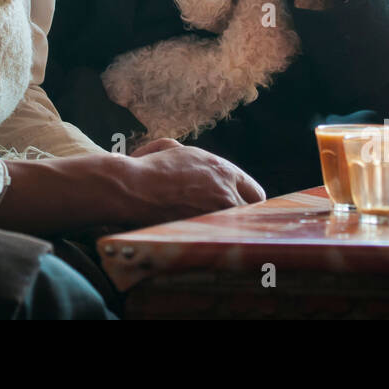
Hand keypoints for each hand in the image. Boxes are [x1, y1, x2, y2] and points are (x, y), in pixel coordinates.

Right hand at [122, 140, 265, 225]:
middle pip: (253, 214)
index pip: (256, 193)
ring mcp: (216, 213)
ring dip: (230, 230)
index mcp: (224, 171)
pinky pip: (219, 239)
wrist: (132, 187)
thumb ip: (195, 158)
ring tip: (218, 233)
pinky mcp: (203, 230)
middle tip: (235, 223)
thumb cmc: (149, 166)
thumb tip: (200, 169)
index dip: (250, 202)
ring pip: (238, 229)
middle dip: (245, 217)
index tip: (244, 208)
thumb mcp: (175, 149)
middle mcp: (226, 192)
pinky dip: (213, 239)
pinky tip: (203, 238)